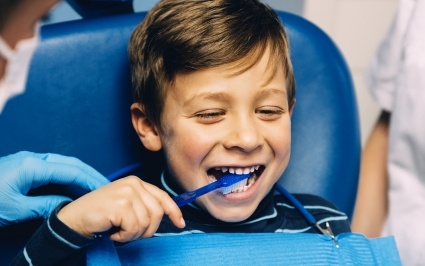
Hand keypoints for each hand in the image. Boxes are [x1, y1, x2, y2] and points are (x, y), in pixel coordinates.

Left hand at [0, 151, 108, 226]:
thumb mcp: (15, 209)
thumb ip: (45, 206)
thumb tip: (68, 207)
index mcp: (32, 165)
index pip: (71, 171)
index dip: (91, 180)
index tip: (106, 190)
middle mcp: (32, 159)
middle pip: (70, 163)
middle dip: (90, 175)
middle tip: (107, 188)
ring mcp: (28, 162)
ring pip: (63, 165)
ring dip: (80, 176)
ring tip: (95, 189)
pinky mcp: (23, 168)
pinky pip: (53, 170)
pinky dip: (67, 179)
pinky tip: (73, 189)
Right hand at [57, 175, 184, 241]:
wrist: (74, 218)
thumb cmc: (101, 215)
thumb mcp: (126, 205)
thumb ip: (144, 206)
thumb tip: (168, 216)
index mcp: (137, 182)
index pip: (162, 197)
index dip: (174, 211)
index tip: (180, 223)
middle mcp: (134, 184)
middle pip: (157, 213)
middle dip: (147, 230)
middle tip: (129, 233)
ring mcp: (127, 192)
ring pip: (146, 223)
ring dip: (133, 234)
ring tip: (119, 230)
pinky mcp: (121, 204)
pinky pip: (134, 228)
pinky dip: (124, 236)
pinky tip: (113, 231)